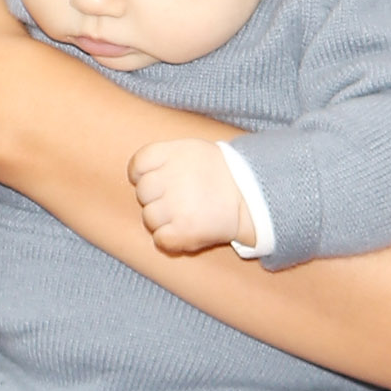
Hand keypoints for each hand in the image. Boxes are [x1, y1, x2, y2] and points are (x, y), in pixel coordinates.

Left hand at [130, 137, 251, 255]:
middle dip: (155, 198)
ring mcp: (177, 206)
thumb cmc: (220, 172)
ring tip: (184, 216)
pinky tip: (184, 232)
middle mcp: (172, 178)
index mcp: (174, 154)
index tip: (155, 180)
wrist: (254, 196)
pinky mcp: (185, 230)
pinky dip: (168, 240)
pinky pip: (160, 239)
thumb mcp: (194, 150)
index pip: (138, 164)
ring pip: (149, 218)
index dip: (141, 175)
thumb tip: (136, 174)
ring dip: (162, 220)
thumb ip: (166, 157)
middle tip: (177, 200)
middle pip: (143, 192)